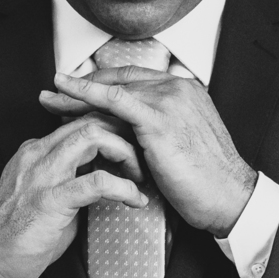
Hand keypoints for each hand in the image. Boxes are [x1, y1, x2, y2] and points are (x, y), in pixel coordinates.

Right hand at [0, 116, 148, 277]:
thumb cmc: (15, 238)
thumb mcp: (46, 198)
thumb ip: (72, 183)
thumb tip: (104, 181)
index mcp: (36, 151)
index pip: (81, 120)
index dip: (114, 129)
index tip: (134, 149)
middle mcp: (37, 154)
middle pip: (90, 119)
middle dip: (124, 134)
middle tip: (142, 161)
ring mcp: (41, 174)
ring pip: (92, 136)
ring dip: (125, 153)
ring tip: (139, 176)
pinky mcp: (50, 200)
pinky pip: (97, 182)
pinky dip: (124, 188)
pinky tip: (135, 200)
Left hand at [39, 68, 256, 236]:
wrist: (228, 196)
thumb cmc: (206, 180)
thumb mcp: (180, 144)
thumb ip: (157, 131)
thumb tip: (128, 136)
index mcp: (184, 90)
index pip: (134, 81)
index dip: (102, 85)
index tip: (76, 93)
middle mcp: (177, 87)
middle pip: (119, 82)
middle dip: (82, 87)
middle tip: (52, 92)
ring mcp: (169, 99)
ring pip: (113, 90)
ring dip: (76, 94)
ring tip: (50, 99)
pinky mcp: (159, 118)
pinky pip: (115, 100)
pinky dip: (87, 93)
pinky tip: (66, 92)